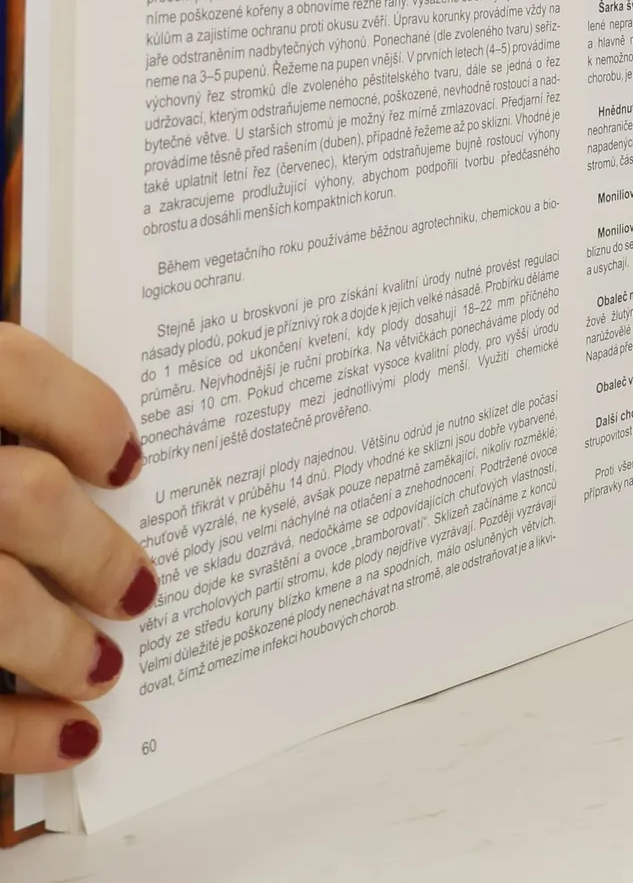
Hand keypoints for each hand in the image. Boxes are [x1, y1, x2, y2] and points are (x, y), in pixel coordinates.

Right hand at [0, 325, 156, 770]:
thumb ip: (10, 428)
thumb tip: (130, 464)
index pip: (11, 368)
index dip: (82, 412)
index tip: (132, 463)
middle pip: (22, 497)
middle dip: (94, 551)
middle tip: (142, 590)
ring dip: (58, 644)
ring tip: (105, 668)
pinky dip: (13, 735)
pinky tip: (69, 741)